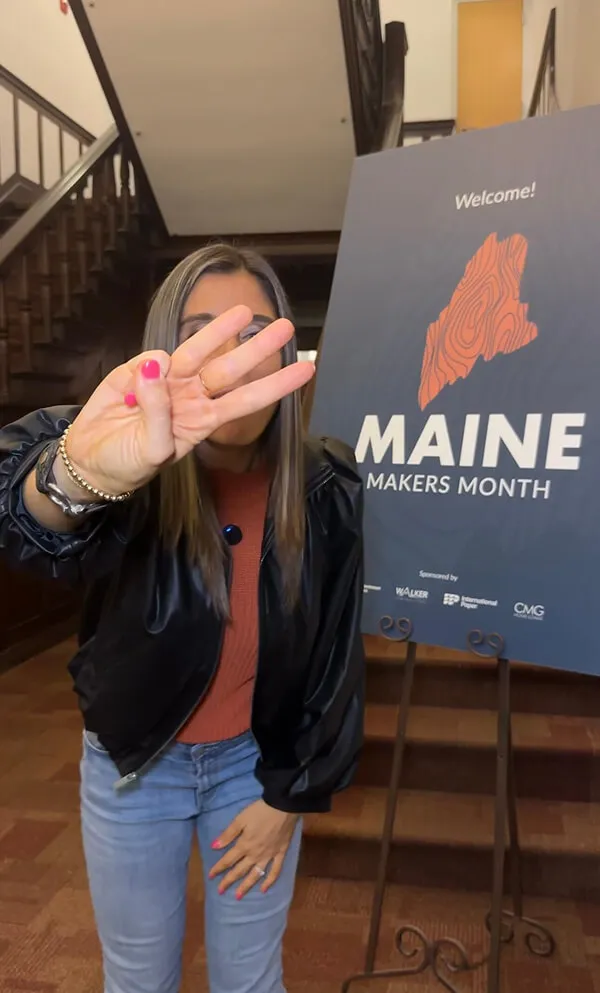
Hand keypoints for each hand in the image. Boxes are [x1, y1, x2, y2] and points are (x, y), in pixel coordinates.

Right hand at [65, 306, 313, 495]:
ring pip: (196, 351)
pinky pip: (151, 360)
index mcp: (202, 421)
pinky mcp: (136, 371)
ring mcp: (165, 382)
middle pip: (229, 369)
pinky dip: (147, 368)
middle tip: (285, 327)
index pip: (246, 401)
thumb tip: (156, 367)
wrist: (89, 459)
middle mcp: (190, 398)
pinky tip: (133, 388)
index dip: (275, 385)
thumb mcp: (151, 451)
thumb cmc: (127, 462)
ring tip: (243, 312)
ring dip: (219, 332)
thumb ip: (158, 415)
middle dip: (257, 349)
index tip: (306, 370)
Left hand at [209, 800, 298, 899]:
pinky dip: (269, 881)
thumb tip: (214, 847)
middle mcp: (255, 855)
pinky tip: (264, 889)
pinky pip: (275, 871)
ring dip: (246, 886)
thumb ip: (228, 834)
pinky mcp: (280, 854)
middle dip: (229, 881)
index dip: (218, 868)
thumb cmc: (260, 811)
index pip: (228, 860)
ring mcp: (268, 856)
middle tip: (220, 891)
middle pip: (239, 870)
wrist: (283, 807)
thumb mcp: (240, 819)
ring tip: (238, 897)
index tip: (210, 876)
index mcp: (244, 845)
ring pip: (255, 875)